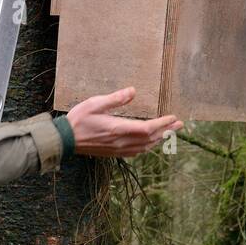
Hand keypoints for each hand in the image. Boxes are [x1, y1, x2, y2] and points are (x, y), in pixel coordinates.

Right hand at [66, 86, 182, 156]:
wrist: (65, 140)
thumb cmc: (78, 119)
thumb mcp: (96, 103)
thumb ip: (116, 99)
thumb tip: (133, 91)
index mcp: (118, 129)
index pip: (148, 129)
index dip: (163, 124)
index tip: (173, 117)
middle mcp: (121, 142)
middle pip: (150, 139)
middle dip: (167, 131)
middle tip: (180, 124)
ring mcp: (118, 149)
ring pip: (145, 148)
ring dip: (159, 140)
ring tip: (169, 133)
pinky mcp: (113, 153)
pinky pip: (136, 152)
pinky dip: (147, 147)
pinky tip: (150, 143)